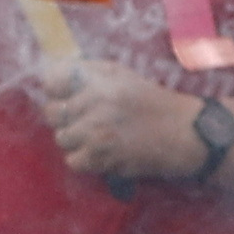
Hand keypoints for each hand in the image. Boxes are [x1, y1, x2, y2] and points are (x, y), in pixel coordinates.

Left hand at [22, 60, 207, 181]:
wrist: (182, 133)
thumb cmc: (151, 102)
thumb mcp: (123, 75)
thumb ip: (89, 73)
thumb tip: (52, 77)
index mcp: (99, 79)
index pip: (51, 80)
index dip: (54, 90)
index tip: (63, 95)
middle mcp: (95, 102)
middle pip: (51, 112)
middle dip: (63, 117)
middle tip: (82, 120)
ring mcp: (97, 131)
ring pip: (61, 138)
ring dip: (75, 140)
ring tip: (95, 137)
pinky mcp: (102, 157)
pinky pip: (73, 161)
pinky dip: (84, 160)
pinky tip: (99, 153)